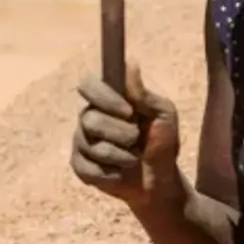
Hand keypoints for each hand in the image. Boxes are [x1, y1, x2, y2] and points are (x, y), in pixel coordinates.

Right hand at [70, 62, 180, 206]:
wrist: (160, 180)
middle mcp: (89, 116)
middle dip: (120, 133)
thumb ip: (144, 93)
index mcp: (107, 99)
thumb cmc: (162, 141)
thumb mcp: (163, 114)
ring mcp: (81, 141)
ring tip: (133, 158)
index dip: (103, 97)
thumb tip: (130, 63)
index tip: (128, 111)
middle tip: (137, 139)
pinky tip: (121, 172)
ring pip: (91, 146)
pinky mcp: (80, 166)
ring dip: (120, 155)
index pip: (88, 84)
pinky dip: (111, 173)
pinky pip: (88, 168)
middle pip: (89, 119)